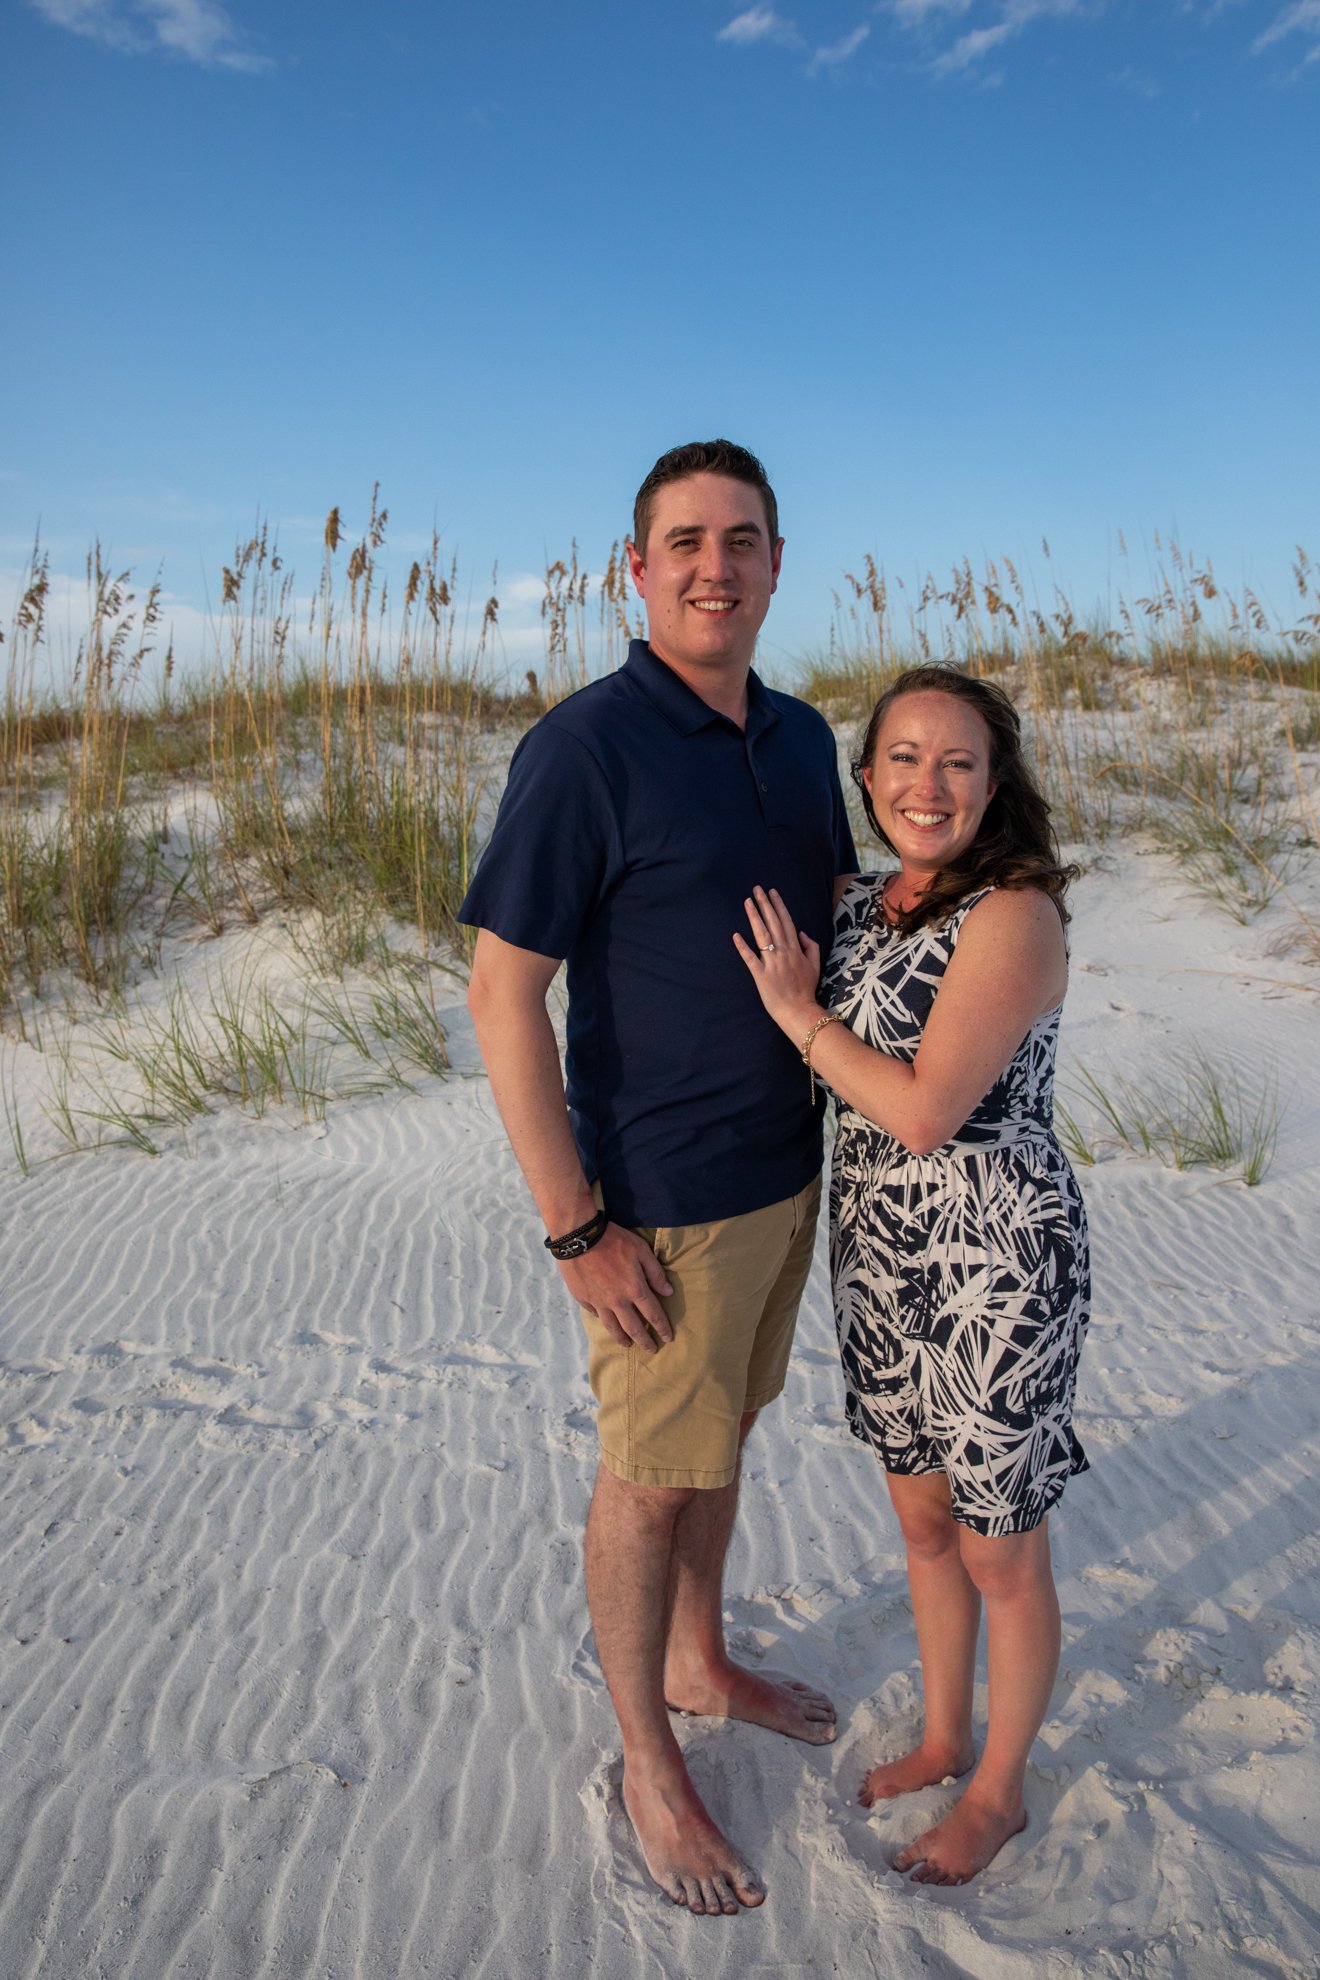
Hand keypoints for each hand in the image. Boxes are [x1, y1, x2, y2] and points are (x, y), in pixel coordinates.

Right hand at [559, 1224, 674, 1352]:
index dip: (662, 1328)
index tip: (667, 1338)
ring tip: (627, 1345)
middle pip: (634, 1328)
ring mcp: (598, 1302)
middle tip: (651, 1350)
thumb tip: (668, 1292)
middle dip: (644, 1341)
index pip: (653, 1315)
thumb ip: (655, 1273)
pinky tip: (606, 1322)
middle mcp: (617, 1301)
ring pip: (612, 1327)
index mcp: (635, 1289)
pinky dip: (603, 1320)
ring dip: (622, 1338)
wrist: (579, 1237)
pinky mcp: (583, 1299)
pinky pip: (595, 1314)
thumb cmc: (613, 1240)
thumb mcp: (641, 1250)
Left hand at [732, 886, 823, 1038]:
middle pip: (773, 924)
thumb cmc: (806, 988)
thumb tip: (801, 932)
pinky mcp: (761, 975)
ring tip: (747, 902)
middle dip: (765, 905)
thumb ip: (811, 946)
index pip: (786, 922)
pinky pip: (750, 959)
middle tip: (756, 889)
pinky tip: (736, 935)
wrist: (798, 1010)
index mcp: (796, 949)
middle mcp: (783, 953)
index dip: (778, 905)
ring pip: (762, 936)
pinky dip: (743, 947)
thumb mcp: (815, 964)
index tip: (772, 892)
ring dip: (754, 918)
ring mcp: (771, 963)